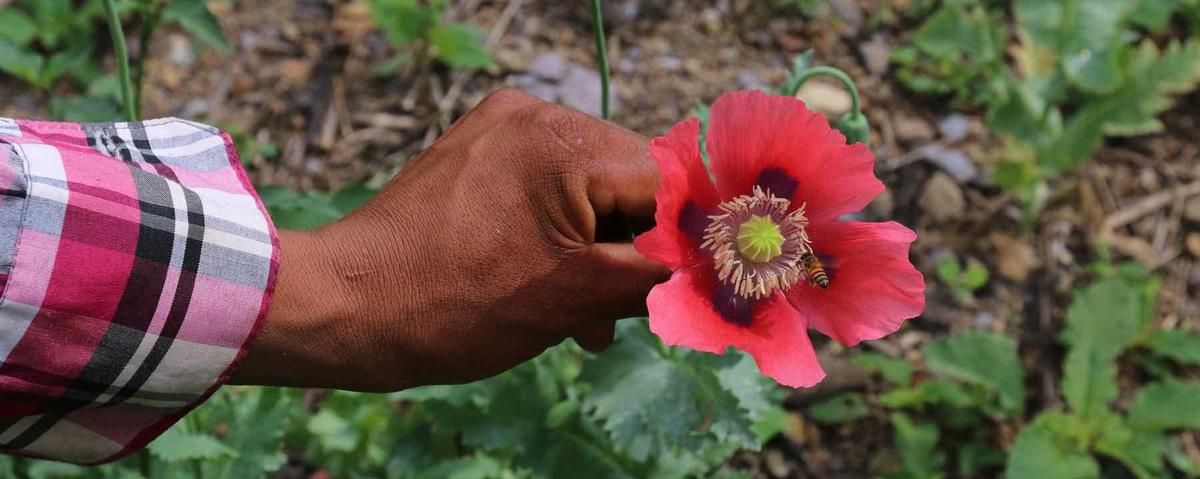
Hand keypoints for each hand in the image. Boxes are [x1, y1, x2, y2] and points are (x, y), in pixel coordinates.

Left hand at [231, 89, 667, 390]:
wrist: (345, 307)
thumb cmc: (453, 305)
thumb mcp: (573, 296)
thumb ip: (655, 274)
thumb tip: (714, 270)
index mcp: (562, 142)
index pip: (665, 180)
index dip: (686, 237)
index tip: (694, 283)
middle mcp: (533, 118)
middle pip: (628, 180)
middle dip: (637, 247)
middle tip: (630, 308)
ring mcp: (499, 131)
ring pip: (587, 188)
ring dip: (598, 249)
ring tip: (587, 315)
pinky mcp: (475, 153)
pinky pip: (544, 187)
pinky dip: (559, 235)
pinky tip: (554, 288)